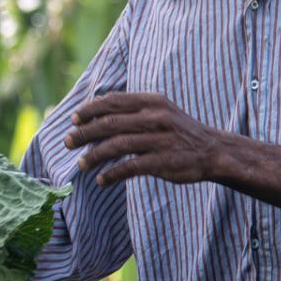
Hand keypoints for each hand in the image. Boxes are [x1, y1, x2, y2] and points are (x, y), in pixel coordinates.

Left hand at [66, 92, 225, 186]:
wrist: (213, 151)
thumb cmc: (178, 131)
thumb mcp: (160, 110)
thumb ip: (133, 108)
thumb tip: (98, 106)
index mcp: (153, 101)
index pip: (114, 102)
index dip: (90, 110)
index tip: (73, 119)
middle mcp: (156, 118)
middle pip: (110, 123)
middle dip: (84, 133)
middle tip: (68, 141)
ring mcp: (160, 140)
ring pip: (116, 146)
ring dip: (94, 156)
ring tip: (81, 164)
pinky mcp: (163, 162)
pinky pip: (130, 167)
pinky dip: (112, 174)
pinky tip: (102, 179)